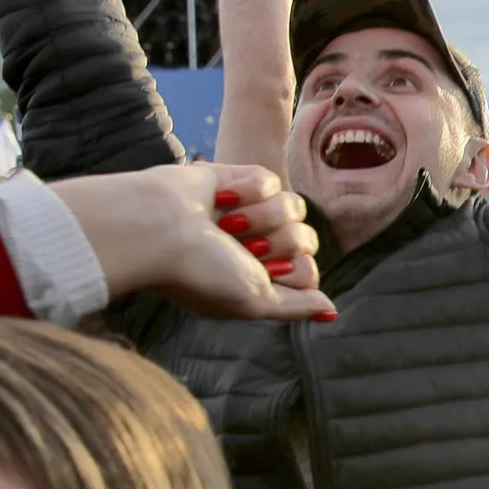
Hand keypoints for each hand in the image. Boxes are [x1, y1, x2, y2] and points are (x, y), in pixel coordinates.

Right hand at [46, 163, 334, 319]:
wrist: (158, 228)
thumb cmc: (200, 272)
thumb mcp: (254, 301)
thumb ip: (295, 306)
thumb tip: (330, 310)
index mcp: (257, 277)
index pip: (308, 272)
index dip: (292, 272)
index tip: (256, 273)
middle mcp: (255, 245)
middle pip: (306, 239)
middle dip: (276, 243)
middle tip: (235, 245)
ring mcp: (249, 211)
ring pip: (294, 208)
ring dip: (261, 217)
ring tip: (224, 223)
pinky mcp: (239, 178)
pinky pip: (272, 181)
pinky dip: (247, 191)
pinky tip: (219, 199)